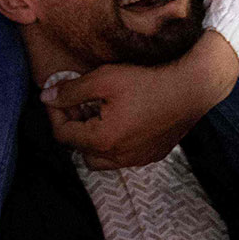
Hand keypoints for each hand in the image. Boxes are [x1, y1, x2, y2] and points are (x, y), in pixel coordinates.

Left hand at [44, 33, 238, 168]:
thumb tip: (46, 97)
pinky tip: (123, 119)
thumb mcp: (104, 79)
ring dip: (94, 139)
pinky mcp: (152, 155)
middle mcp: (118, 157)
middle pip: (80, 151)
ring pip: (102, 158)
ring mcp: (137, 160)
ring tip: (100, 113)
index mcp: (102, 140)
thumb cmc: (147, 81)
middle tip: (79, 104)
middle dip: (74, 129)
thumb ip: (71, 91)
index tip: (56, 95)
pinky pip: (124, 157)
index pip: (62, 135)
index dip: (54, 113)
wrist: (192, 88)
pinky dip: (116, 142)